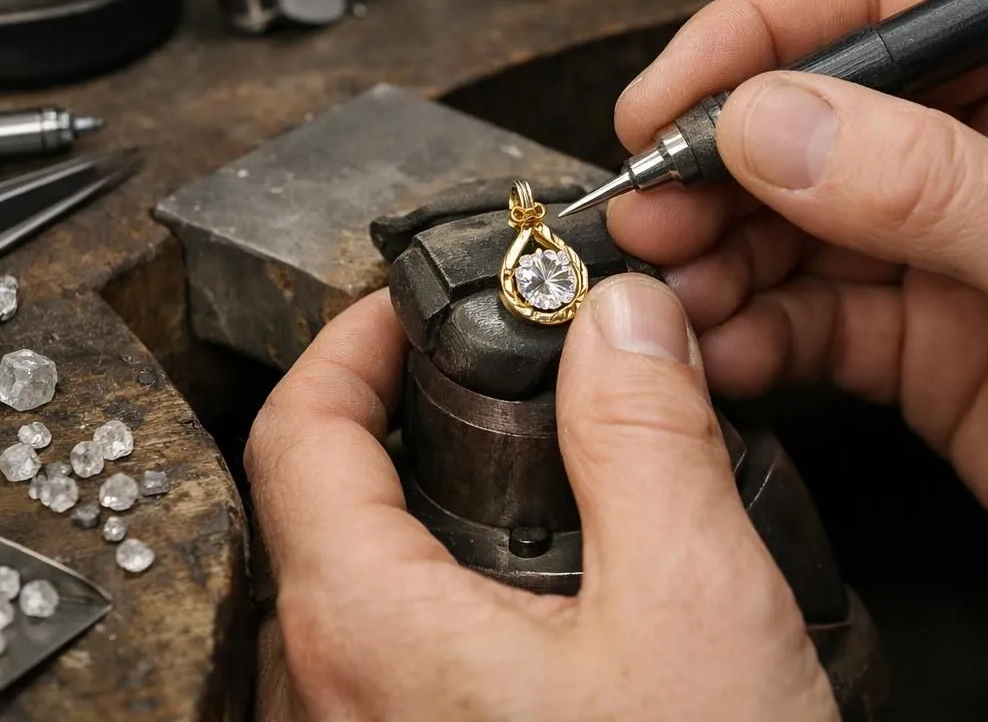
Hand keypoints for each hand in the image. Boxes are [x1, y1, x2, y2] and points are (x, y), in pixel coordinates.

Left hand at [246, 279, 835, 720]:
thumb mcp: (690, 601)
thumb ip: (645, 435)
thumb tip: (617, 321)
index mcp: (370, 633)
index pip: (297, 432)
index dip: (347, 341)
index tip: (402, 305)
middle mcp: (331, 704)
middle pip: (316, 512)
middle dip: (392, 421)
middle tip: (478, 381)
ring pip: (351, 597)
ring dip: (419, 516)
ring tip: (519, 486)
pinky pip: (387, 670)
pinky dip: (439, 600)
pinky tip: (534, 612)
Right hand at [610, 0, 987, 713]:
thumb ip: (933, 188)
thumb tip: (775, 122)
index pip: (879, 0)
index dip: (757, 39)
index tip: (672, 101)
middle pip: (815, 114)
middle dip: (721, 160)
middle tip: (649, 207)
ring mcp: (960, 247)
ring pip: (796, 220)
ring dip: (720, 249)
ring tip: (668, 283)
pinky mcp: (933, 345)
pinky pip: (811, 319)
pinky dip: (753, 332)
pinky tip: (721, 347)